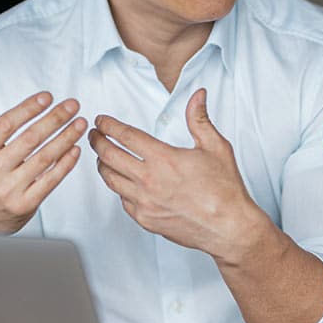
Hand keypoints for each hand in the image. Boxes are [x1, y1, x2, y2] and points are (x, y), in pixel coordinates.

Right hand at [0, 80, 84, 232]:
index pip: (5, 125)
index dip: (27, 109)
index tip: (47, 97)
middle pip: (29, 139)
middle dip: (54, 119)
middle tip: (72, 105)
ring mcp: (10, 189)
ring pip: (44, 158)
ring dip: (66, 138)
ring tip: (80, 123)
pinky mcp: (25, 204)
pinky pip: (50, 181)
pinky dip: (65, 164)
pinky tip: (75, 149)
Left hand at [89, 88, 266, 264]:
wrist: (228, 227)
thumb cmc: (224, 189)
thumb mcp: (216, 147)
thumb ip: (199, 119)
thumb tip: (197, 95)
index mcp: (164, 159)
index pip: (126, 136)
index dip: (109, 125)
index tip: (102, 121)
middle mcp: (149, 181)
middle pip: (109, 156)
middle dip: (97, 141)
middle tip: (94, 134)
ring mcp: (145, 202)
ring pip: (110, 179)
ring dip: (102, 165)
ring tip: (102, 156)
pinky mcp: (145, 219)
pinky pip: (122, 200)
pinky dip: (118, 188)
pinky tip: (122, 182)